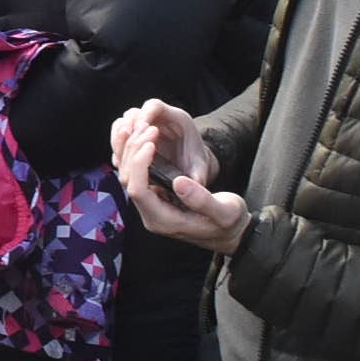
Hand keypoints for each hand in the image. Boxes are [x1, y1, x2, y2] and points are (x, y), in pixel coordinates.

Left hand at [111, 100, 245, 251]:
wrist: (230, 232)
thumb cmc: (228, 223)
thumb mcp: (225, 212)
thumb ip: (202, 200)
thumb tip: (179, 182)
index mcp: (164, 220)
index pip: (138, 190)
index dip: (139, 164)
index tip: (152, 143)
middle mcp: (152, 215)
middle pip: (128, 181)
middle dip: (134, 152)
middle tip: (148, 128)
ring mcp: (153, 207)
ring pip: (129, 176)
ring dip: (133, 151)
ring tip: (144, 128)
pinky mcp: (157, 198)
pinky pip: (138, 175)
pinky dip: (138, 155)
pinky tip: (145, 138)